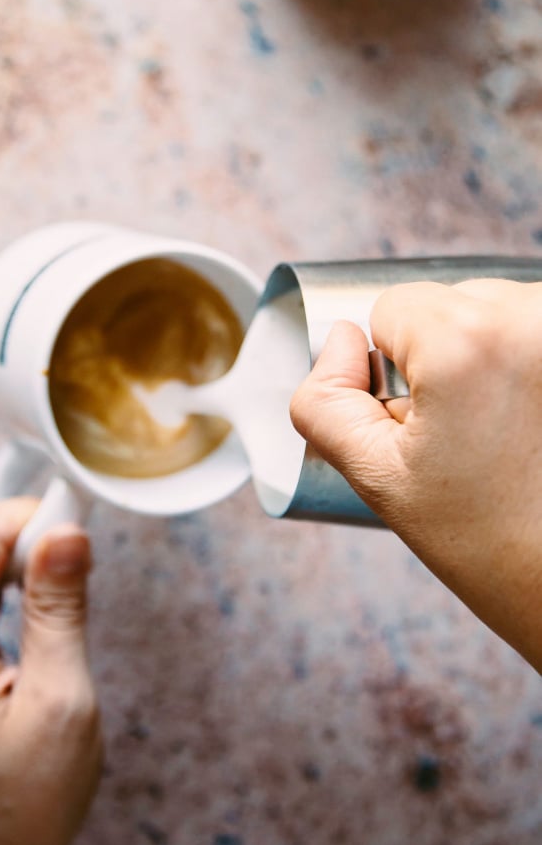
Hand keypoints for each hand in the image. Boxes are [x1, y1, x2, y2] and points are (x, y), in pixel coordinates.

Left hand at [0, 499, 102, 844]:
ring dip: (2, 547)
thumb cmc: (29, 797)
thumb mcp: (61, 700)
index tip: (82, 530)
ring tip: (50, 584)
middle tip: (65, 560)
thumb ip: (60, 608)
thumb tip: (67, 531)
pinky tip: (26, 600)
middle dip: (13, 526)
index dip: (33, 519)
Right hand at [290, 280, 541, 670]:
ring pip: (494, 310)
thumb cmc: (494, 541)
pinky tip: (533, 416)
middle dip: (442, 357)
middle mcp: (534, 315)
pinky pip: (531, 325)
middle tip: (467, 431)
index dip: (392, 370)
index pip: (391, 307)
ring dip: (488, 354)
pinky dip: (524, 357)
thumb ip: (324, 400)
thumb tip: (341, 341)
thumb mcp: (376, 476)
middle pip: (446, 303)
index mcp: (469, 341)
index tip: (427, 422)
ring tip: (508, 426)